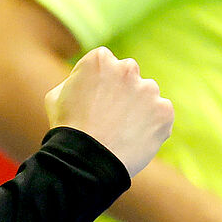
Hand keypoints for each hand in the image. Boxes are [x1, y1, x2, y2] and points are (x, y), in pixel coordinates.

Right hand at [46, 46, 174, 177]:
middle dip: (122, 90)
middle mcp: (127, 68)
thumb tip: (87, 79)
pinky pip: (161, 114)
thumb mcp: (57, 96)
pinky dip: (153, 125)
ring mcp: (149, 90)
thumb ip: (76, 80)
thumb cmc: (68, 129)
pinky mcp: (164, 111)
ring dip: (139, 106)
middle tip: (111, 116)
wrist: (87, 161)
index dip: (99, 82)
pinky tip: (135, 139)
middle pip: (128, 74)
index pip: (106, 63)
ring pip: (147, 94)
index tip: (94, 100)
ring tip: (122, 131)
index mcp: (100, 60)